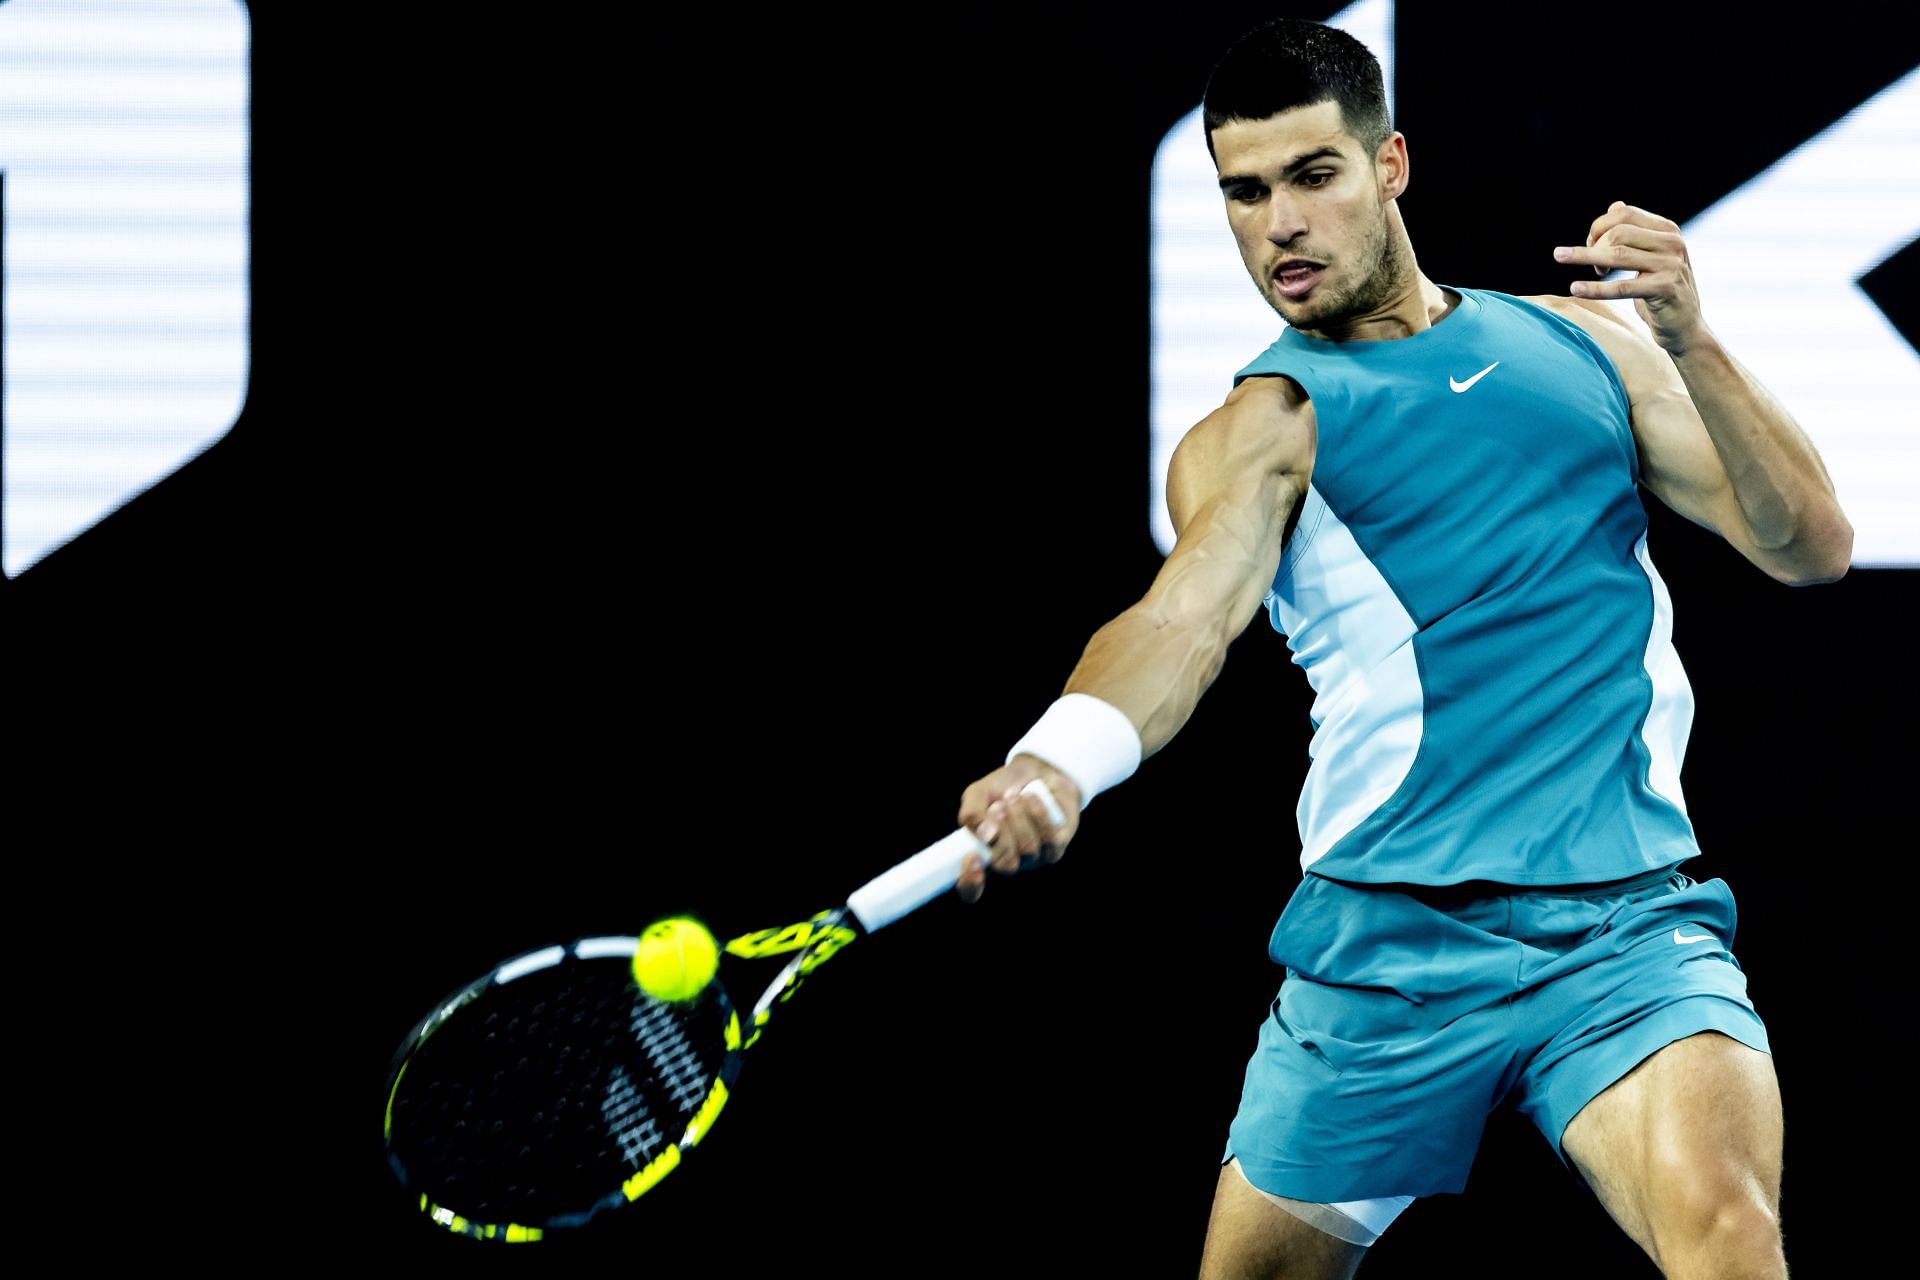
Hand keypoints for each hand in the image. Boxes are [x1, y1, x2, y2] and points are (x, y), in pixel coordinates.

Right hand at [954, 755, 1082, 902]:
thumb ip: (971, 812)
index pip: (971, 888)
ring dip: (1019, 817)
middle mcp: (1007, 861)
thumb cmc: (1003, 787)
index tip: (971, 859)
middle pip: (1005, 864)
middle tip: (998, 807)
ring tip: (1014, 796)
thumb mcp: (978, 794)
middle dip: (1001, 832)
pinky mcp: (1056, 847)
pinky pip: (1049, 838)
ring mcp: (1034, 858)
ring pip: (1027, 849)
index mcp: (982, 855)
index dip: (970, 882)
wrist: (1038, 772)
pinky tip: (1032, 797)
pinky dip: (1038, 813)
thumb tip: (981, 833)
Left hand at [1554, 201, 1706, 355]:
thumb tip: (1615, 205)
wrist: (1684, 326)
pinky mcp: (1665, 289)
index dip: (1599, 226)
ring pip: (1617, 255)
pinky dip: (1595, 289)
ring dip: (1585, 257)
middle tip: (1591, 266)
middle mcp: (1673, 243)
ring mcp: (1671, 265)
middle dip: (1594, 246)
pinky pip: (1621, 287)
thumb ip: (1634, 232)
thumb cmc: (1659, 290)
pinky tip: (1575, 289)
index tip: (1589, 244)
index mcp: (1668, 230)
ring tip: (1561, 257)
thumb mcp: (1649, 258)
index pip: (1624, 214)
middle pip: (1618, 233)